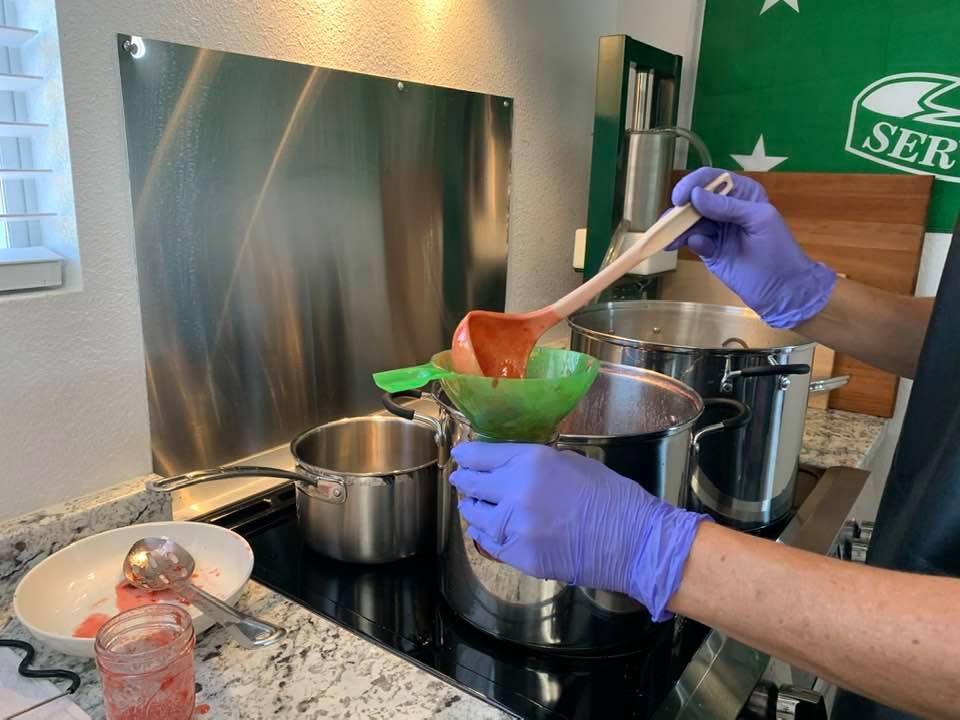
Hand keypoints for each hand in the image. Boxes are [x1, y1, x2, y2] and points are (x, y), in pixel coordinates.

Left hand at [449, 442, 708, 621]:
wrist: (632, 541)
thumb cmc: (610, 496)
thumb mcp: (572, 461)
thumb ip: (535, 461)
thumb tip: (509, 462)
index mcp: (530, 461)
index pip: (481, 455)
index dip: (466, 455)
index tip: (461, 455)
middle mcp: (515, 491)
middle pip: (471, 485)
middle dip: (463, 480)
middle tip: (461, 479)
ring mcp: (515, 527)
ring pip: (474, 516)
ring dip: (473, 509)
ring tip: (474, 506)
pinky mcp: (519, 556)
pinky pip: (488, 543)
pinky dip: (485, 534)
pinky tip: (488, 530)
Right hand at [669, 167, 836, 328]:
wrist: (782, 291)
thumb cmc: (779, 251)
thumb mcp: (759, 221)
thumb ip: (728, 207)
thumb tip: (695, 196)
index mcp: (742, 194)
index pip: (712, 179)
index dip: (693, 185)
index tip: (680, 199)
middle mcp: (726, 208)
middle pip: (695, 200)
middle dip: (680, 209)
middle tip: (668, 223)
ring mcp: (716, 230)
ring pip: (689, 222)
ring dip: (677, 228)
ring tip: (668, 239)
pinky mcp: (709, 250)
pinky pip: (692, 240)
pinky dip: (686, 242)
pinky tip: (688, 246)